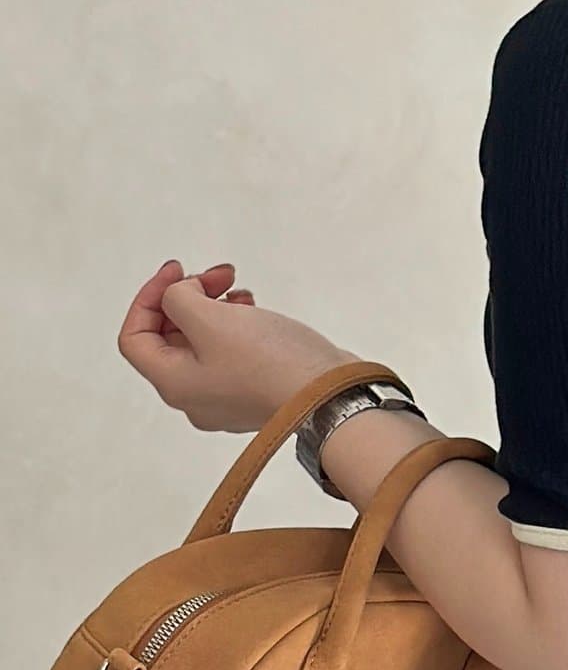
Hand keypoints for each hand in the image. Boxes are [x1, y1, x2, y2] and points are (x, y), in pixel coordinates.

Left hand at [117, 259, 358, 432]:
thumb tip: (181, 295)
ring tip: (240, 290)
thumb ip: (178, 298)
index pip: (135, 337)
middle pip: (170, 338)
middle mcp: (194, 397)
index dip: (149, 298)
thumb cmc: (271, 364)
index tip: (177, 272)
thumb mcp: (210, 318)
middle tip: (218, 273)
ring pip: (203, 343)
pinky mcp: (255, 392)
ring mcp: (226, 398)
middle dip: (189, 297)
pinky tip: (255, 311)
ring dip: (214, 308)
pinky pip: (231, 354)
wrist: (330, 395)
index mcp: (174, 383)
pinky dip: (236, 326)